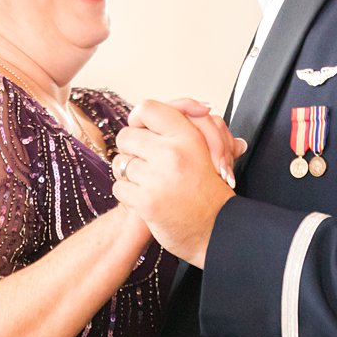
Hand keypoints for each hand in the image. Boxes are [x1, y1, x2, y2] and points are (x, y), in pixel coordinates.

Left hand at [110, 99, 235, 267]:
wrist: (217, 231)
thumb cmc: (211, 190)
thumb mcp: (210, 149)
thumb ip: (194, 124)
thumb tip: (198, 106)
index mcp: (188, 137)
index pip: (147, 109)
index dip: (139, 119)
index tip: (143, 130)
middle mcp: (172, 154)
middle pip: (126, 136)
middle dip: (132, 149)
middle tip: (148, 162)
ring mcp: (158, 178)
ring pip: (121, 163)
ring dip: (131, 174)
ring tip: (152, 183)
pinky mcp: (146, 201)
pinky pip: (119, 187)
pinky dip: (128, 195)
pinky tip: (147, 199)